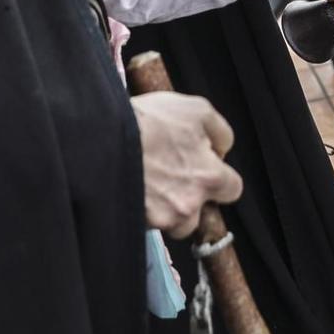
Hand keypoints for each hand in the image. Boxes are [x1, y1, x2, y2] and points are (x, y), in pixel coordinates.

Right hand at [134, 90, 242, 237]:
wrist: (101, 138)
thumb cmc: (149, 121)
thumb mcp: (197, 109)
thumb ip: (220, 132)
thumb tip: (222, 149)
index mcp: (209, 177)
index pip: (233, 190)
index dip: (221, 179)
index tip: (206, 170)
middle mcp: (189, 205)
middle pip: (200, 215)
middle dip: (190, 200)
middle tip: (172, 178)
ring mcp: (161, 219)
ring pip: (172, 224)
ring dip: (166, 211)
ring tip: (150, 186)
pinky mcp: (137, 224)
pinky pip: (147, 224)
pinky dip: (142, 211)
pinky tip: (133, 188)